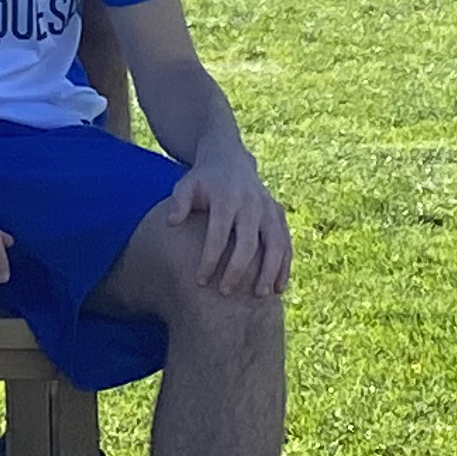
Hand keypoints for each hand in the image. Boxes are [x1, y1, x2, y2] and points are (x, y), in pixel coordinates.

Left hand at [161, 147, 290, 299]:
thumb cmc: (203, 180)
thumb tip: (171, 223)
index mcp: (226, 198)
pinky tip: (278, 288)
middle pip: (248, 243)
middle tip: (226, 292)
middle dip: (238, 270)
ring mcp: (269, 209)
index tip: (201, 281)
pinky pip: (286, 243)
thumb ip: (179, 202)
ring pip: (275, 245)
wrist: (229, 159)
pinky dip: (284, 266)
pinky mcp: (279, 215)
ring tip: (260, 296)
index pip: (219, 234)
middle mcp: (251, 204)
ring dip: (269, 272)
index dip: (210, 259)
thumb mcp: (186, 185)